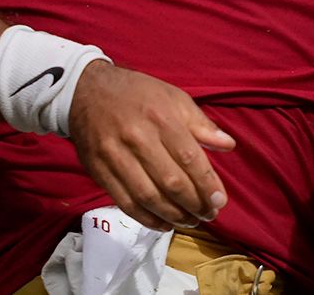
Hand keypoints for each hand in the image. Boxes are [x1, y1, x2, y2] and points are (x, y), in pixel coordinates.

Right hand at [66, 61, 235, 231]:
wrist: (85, 90)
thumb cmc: (136, 93)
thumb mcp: (173, 97)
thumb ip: (200, 124)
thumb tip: (228, 145)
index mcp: (160, 117)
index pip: (190, 158)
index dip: (207, 184)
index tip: (219, 201)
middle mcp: (137, 137)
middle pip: (171, 181)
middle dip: (194, 204)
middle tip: (208, 215)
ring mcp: (114, 155)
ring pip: (148, 196)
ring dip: (174, 216)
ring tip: (190, 221)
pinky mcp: (98, 170)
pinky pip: (125, 202)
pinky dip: (147, 219)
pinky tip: (164, 223)